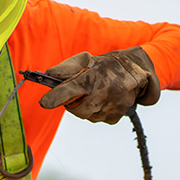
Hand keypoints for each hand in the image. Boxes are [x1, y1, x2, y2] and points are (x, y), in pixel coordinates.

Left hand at [39, 47, 160, 123]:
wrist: (135, 69)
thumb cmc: (105, 65)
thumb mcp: (86, 60)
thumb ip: (66, 68)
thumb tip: (50, 74)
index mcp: (92, 76)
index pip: (70, 89)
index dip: (55, 97)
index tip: (44, 102)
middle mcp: (103, 91)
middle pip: (77, 110)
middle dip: (73, 105)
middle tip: (77, 95)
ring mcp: (112, 105)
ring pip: (88, 116)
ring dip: (86, 108)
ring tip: (94, 94)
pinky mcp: (117, 115)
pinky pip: (99, 119)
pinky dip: (98, 112)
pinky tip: (104, 100)